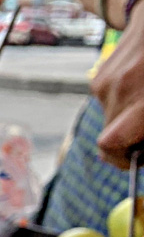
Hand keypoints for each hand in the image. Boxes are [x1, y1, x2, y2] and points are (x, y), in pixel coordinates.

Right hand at [93, 10, 143, 168]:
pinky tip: (138, 84)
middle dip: (127, 141)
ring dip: (126, 119)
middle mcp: (119, 91)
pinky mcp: (97, 77)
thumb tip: (139, 154)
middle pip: (109, 138)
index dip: (122, 159)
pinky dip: (122, 102)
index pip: (111, 144)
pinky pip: (106, 103)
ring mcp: (104, 83)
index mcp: (142, 99)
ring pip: (109, 120)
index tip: (137, 159)